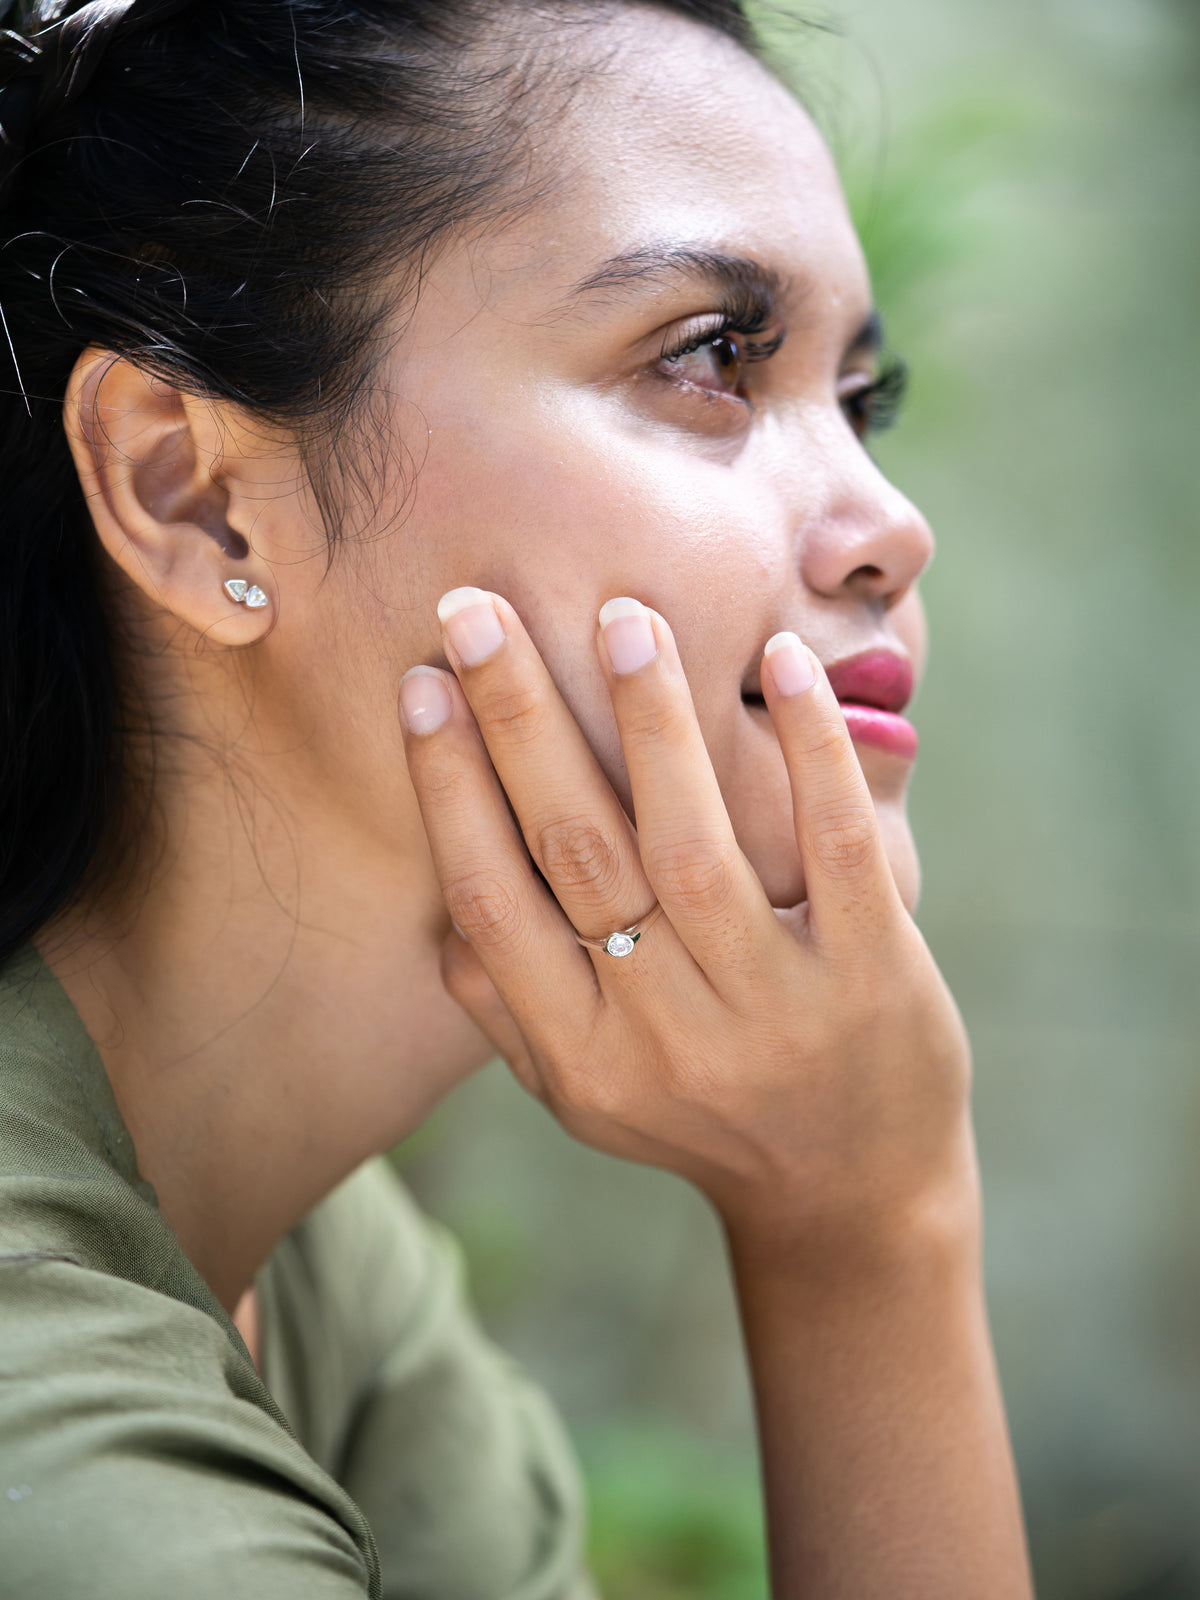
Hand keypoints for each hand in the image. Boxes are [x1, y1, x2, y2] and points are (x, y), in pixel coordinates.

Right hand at [399, 589, 973, 1249]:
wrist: (852, 1198)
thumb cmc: (703, 1120)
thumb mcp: (584, 1094)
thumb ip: (507, 1011)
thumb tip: (436, 912)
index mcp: (579, 1054)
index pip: (491, 900)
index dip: (449, 787)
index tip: (423, 683)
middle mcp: (663, 1032)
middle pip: (575, 853)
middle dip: (521, 722)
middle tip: (479, 611)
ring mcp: (772, 1006)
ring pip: (690, 846)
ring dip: (652, 724)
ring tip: (625, 619)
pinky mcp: (873, 978)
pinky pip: (835, 850)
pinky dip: (810, 752)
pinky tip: (784, 666)